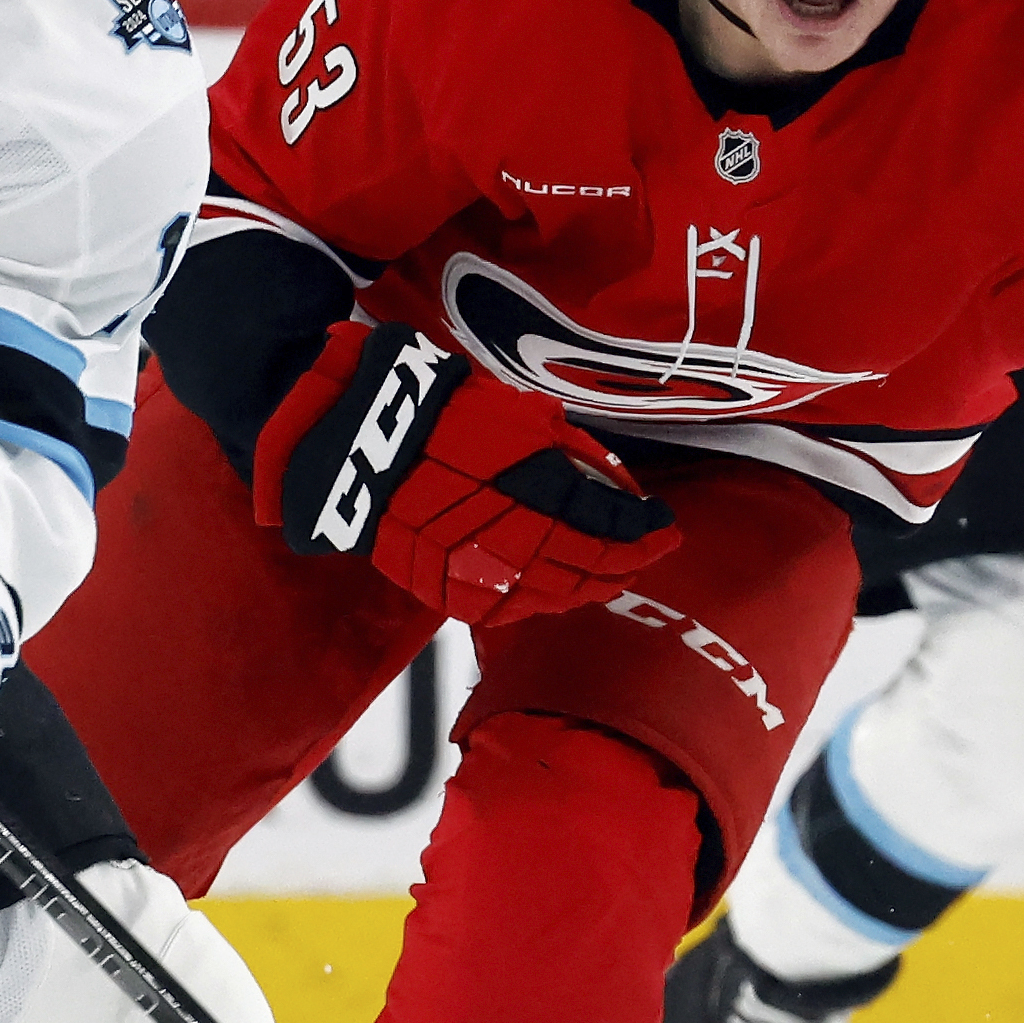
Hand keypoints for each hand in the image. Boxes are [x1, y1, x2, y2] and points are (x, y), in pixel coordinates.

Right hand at [253, 322, 677, 622]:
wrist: (357, 442)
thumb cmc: (441, 415)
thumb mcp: (520, 416)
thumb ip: (571, 456)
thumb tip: (612, 487)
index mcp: (537, 495)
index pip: (611, 528)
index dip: (646, 530)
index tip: (666, 526)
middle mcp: (514, 543)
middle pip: (589, 570)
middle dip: (626, 564)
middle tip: (648, 553)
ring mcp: (478, 573)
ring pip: (554, 596)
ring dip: (590, 586)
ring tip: (611, 573)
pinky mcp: (447, 589)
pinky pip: (510, 608)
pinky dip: (543, 600)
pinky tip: (557, 588)